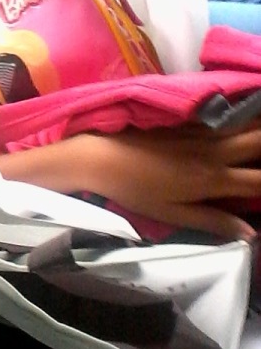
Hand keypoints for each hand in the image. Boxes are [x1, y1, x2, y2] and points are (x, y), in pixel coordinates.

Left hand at [73, 126, 260, 240]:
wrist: (103, 156)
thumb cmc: (137, 190)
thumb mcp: (174, 214)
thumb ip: (214, 222)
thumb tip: (252, 234)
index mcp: (214, 179)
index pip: (260, 181)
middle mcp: (215, 152)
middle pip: (258, 142)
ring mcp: (202, 133)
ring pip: (246, 124)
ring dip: (260, 125)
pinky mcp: (188, 122)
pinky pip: (226, 117)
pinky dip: (244, 117)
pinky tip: (251, 114)